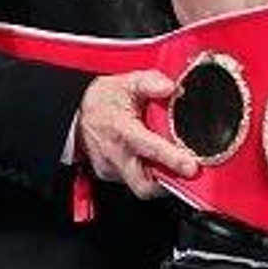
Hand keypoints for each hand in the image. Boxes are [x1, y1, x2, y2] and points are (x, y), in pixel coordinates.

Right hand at [74, 69, 200, 197]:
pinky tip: (151, 160)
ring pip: (139, 185)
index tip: (191, 166)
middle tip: (186, 174)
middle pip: (144, 185)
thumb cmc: (102, 99)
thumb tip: (170, 87)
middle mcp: (115, 154)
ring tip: (171, 165)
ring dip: (158, 179)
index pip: (151, 149)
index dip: (173, 160)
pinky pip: (130, 180)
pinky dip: (145, 173)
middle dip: (168, 184)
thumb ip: (150, 83)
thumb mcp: (127, 83)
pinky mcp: (109, 174)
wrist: (75, 111)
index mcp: (122, 130)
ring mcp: (110, 167)